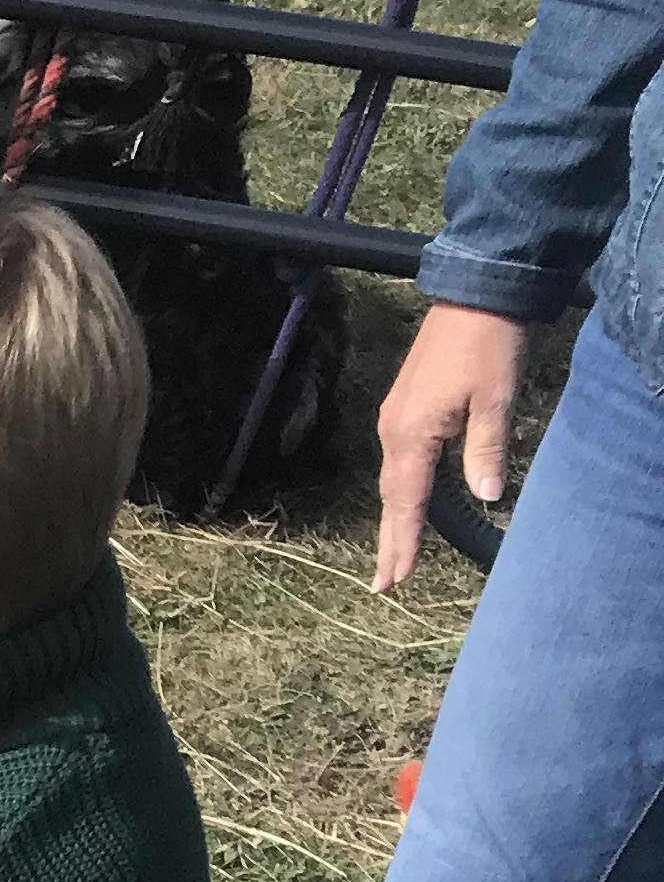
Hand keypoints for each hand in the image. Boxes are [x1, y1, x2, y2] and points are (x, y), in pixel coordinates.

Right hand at [373, 302, 522, 591]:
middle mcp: (393, 433)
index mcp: (412, 436)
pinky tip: (409, 503)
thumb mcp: (496, 401)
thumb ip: (486, 450)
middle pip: (391, 499)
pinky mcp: (403, 410)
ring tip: (396, 554)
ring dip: (395, 519)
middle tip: (384, 584)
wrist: (473, 297)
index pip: (408, 503)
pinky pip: (398, 462)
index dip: (405, 543)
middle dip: (390, 542)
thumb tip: (487, 496)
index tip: (396, 580)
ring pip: (393, 482)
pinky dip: (401, 492)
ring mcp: (393, 420)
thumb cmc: (488, 347)